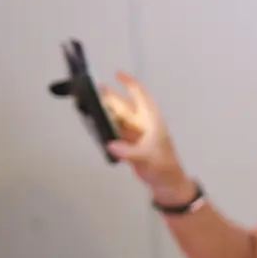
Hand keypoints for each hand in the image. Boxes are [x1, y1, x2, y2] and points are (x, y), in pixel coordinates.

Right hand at [100, 71, 192, 203]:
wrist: (166, 184)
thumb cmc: (164, 167)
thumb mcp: (148, 158)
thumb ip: (130, 152)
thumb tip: (112, 145)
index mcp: (152, 120)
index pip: (141, 96)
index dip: (130, 83)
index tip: (117, 73)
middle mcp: (143, 123)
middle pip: (124, 104)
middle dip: (111, 96)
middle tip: (94, 89)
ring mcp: (135, 133)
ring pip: (118, 117)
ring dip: (106, 111)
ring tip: (90, 104)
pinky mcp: (129, 143)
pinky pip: (115, 131)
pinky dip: (106, 127)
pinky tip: (95, 124)